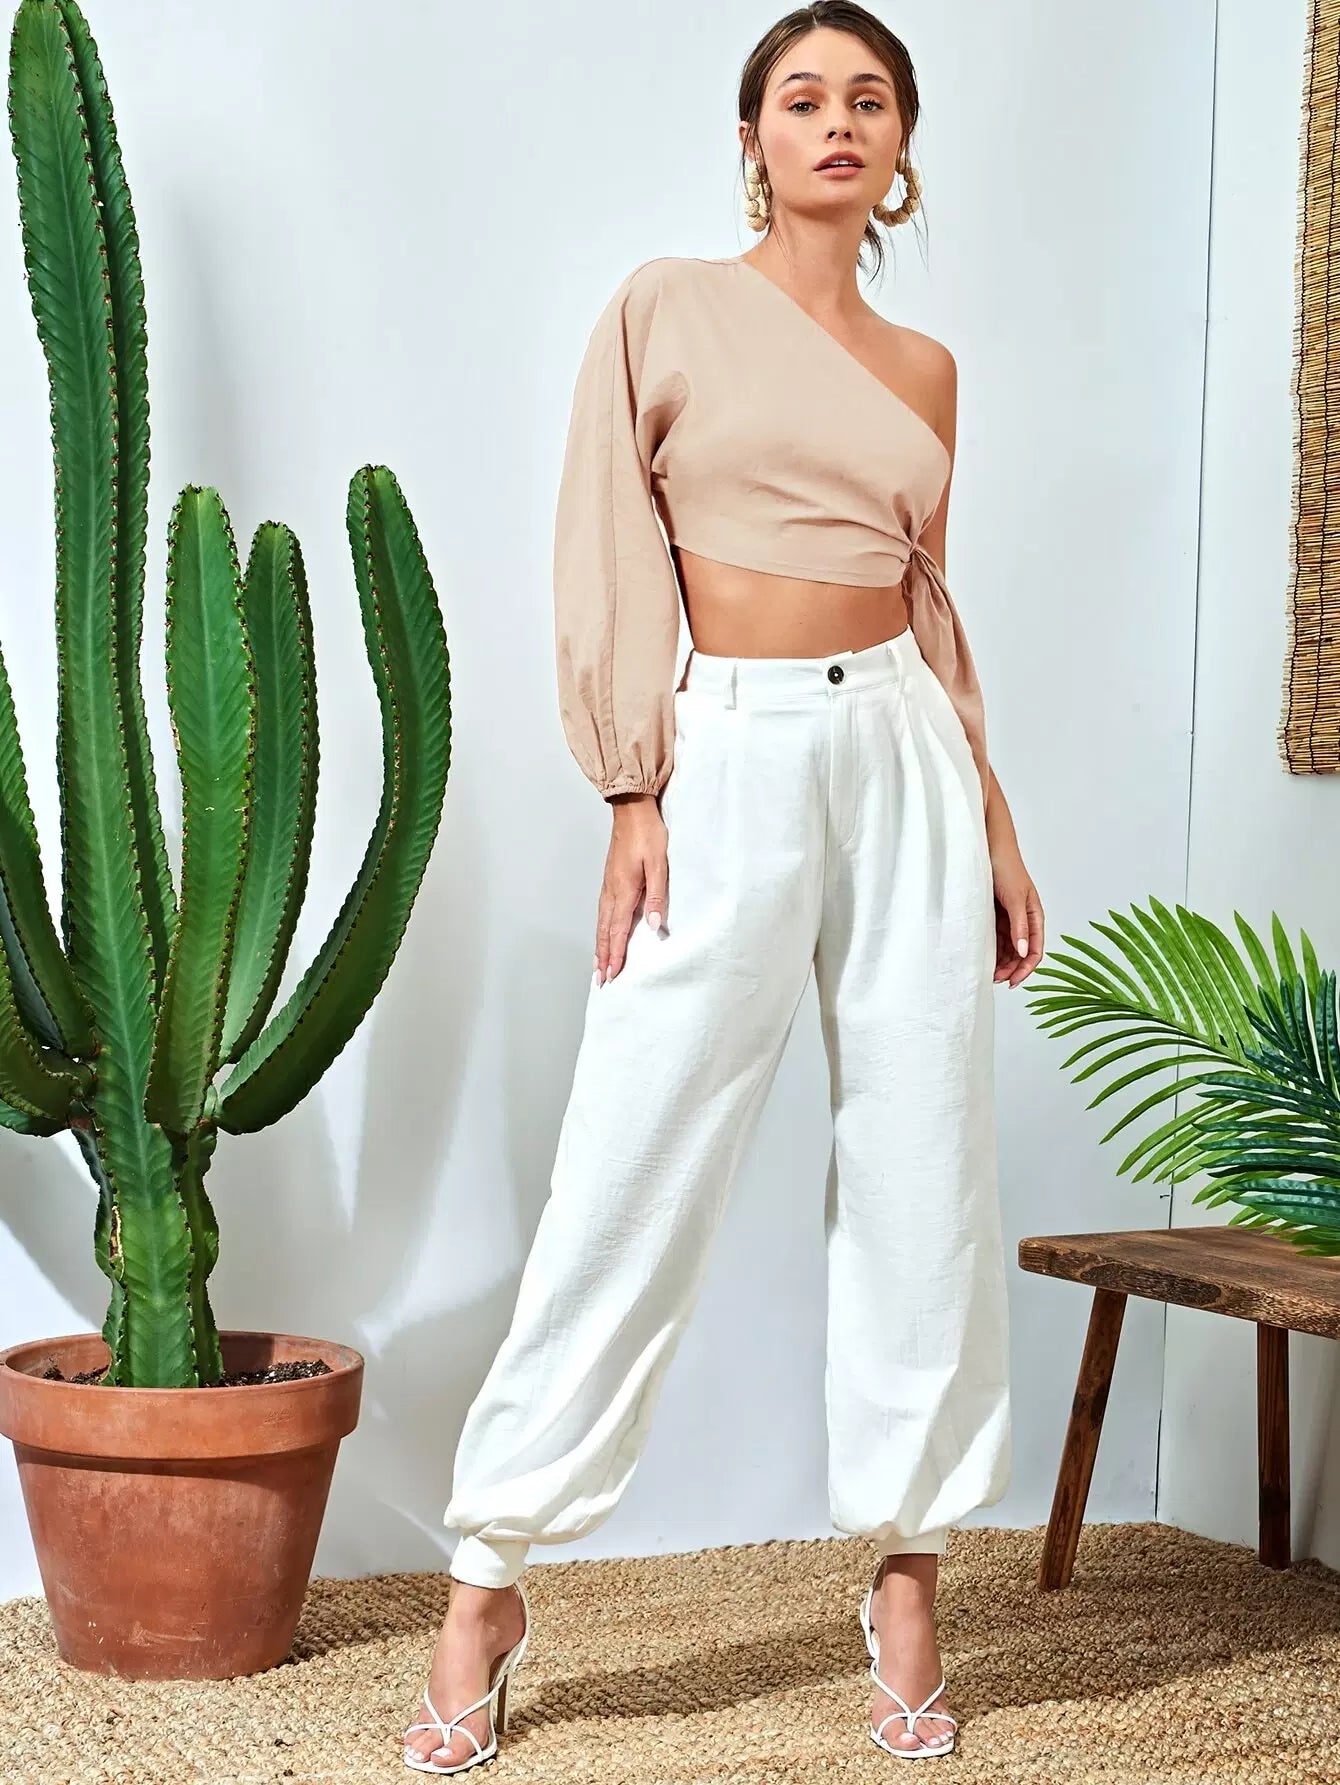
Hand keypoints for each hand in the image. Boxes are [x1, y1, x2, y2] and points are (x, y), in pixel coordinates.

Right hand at [595, 791, 667, 982]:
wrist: (631, 809)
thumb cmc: (648, 834)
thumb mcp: (659, 864)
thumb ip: (657, 896)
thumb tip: (654, 926)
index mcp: (624, 890)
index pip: (618, 931)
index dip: (616, 955)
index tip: (614, 975)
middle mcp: (612, 891)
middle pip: (605, 932)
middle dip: (603, 957)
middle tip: (601, 980)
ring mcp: (608, 885)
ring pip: (601, 923)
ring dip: (600, 946)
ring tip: (598, 966)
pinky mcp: (610, 880)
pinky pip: (602, 913)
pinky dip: (601, 930)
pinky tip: (603, 934)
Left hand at [989, 840, 1042, 986]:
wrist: (988, 848)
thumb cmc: (1006, 868)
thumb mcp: (1014, 899)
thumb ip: (1020, 926)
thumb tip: (1024, 952)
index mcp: (1035, 916)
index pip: (1035, 950)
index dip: (1025, 969)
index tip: (1012, 982)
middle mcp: (1024, 920)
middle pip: (1022, 953)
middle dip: (1011, 969)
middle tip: (995, 980)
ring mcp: (1009, 919)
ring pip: (1008, 949)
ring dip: (1000, 962)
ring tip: (987, 973)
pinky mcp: (995, 916)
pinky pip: (996, 939)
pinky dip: (992, 951)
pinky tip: (982, 958)